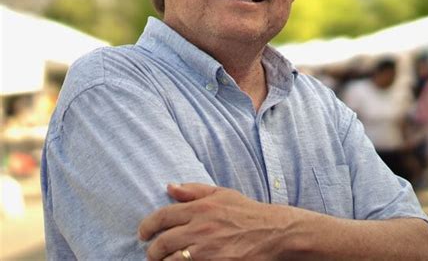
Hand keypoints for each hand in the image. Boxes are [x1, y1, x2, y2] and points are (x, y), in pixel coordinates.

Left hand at [138, 183, 286, 260]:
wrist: (272, 232)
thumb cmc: (245, 212)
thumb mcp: (221, 194)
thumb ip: (193, 190)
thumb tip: (169, 187)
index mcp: (200, 208)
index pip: (162, 216)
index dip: (147, 226)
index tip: (142, 233)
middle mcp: (200, 228)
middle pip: (162, 243)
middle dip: (152, 251)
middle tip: (152, 253)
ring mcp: (206, 251)